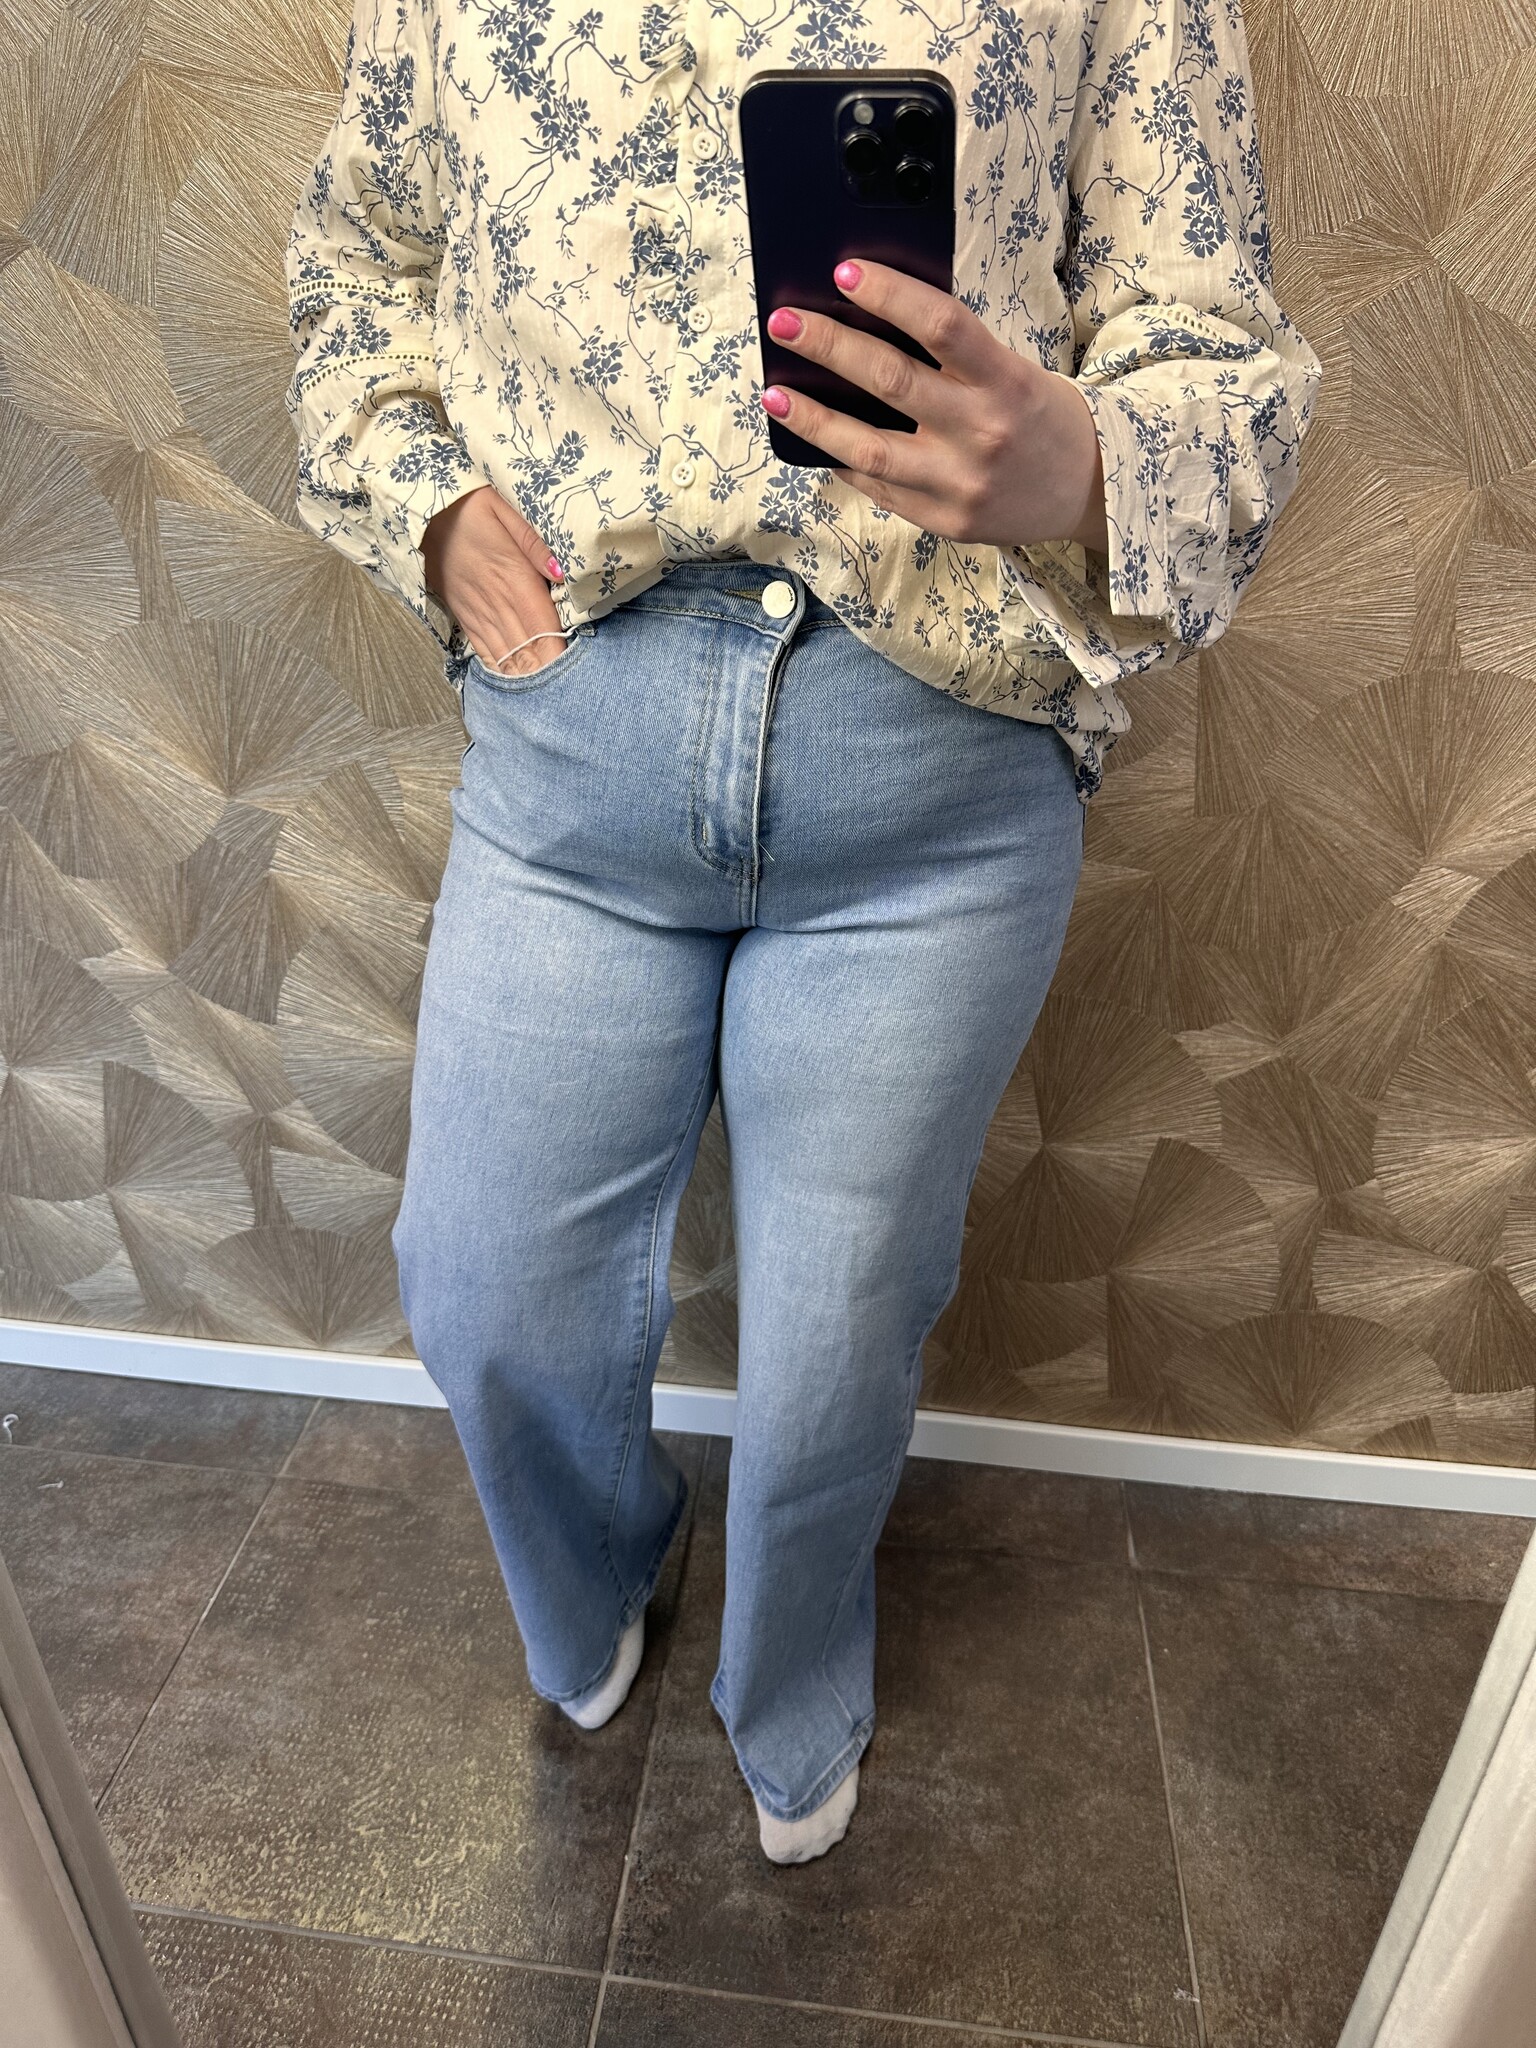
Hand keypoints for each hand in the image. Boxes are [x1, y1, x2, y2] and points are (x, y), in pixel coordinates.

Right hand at [423, 487, 567, 676]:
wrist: (420, 512)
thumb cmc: (470, 507)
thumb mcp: (507, 511)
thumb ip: (537, 543)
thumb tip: (563, 574)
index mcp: (515, 581)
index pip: (545, 632)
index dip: (562, 658)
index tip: (580, 675)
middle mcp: (498, 605)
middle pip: (530, 652)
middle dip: (549, 675)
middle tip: (570, 694)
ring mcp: (479, 614)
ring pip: (508, 657)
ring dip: (527, 678)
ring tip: (548, 699)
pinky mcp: (465, 616)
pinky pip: (486, 651)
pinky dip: (502, 670)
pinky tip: (515, 684)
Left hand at [760, 259, 1109, 558]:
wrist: (1090, 490)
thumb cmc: (1041, 417)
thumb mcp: (1014, 372)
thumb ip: (955, 354)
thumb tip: (873, 320)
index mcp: (1006, 382)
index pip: (942, 327)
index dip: (891, 295)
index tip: (845, 272)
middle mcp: (982, 434)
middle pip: (892, 382)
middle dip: (830, 347)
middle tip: (785, 323)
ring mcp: (960, 484)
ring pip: (870, 449)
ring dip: (815, 418)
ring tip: (775, 393)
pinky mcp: (945, 521)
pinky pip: (880, 488)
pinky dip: (843, 460)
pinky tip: (815, 438)